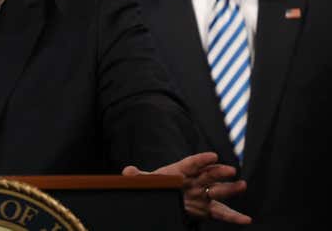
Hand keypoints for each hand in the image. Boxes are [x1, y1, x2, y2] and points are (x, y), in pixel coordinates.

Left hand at [122, 152, 250, 224]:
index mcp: (180, 171)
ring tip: (242, 185)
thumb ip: (139, 177)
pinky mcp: (206, 209)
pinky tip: (246, 219)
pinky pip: (221, 213)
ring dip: (230, 189)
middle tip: (230, 170)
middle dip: (218, 173)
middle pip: (207, 175)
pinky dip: (233, 217)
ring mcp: (202, 195)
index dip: (202, 160)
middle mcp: (194, 181)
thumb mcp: (147, 182)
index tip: (213, 156)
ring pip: (218, 192)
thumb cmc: (157, 185)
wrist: (164, 196)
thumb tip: (128, 171)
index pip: (191, 163)